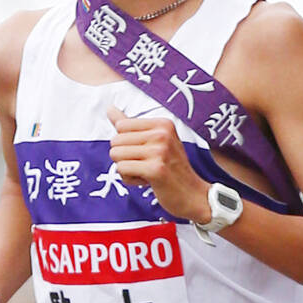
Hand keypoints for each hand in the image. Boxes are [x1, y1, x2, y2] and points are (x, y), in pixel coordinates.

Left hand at [107, 107, 209, 223]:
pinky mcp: (155, 169)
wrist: (193, 194)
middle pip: (115, 141)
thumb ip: (131, 126)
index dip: (126, 143)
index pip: (121, 126)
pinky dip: (129, 179)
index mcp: (162, 124)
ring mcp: (159, 151)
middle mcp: (162, 134)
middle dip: (123, 157)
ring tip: (145, 172)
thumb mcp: (155, 141)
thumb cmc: (171, 168)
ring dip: (126, 169)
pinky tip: (146, 181)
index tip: (145, 153)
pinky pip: (122, 169)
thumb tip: (109, 108)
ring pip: (116, 155)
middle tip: (145, 165)